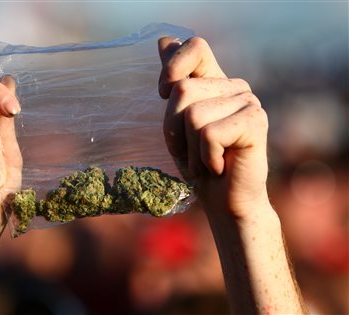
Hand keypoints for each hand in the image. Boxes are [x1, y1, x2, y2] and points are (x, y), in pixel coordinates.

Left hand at [158, 37, 268, 219]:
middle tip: (191, 150)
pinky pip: (209, 135)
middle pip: (182, 89)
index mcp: (215, 81)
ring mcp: (248, 102)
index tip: (164, 95)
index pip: (195, 46)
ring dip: (189, 150)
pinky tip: (218, 167)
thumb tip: (164, 39)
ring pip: (192, 115)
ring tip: (205, 161)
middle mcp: (235, 86)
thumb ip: (174, 82)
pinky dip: (205, 159)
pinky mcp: (255, 123)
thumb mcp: (177, 123)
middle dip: (174, 129)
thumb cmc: (199, 163)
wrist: (224, 201)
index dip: (172, 67)